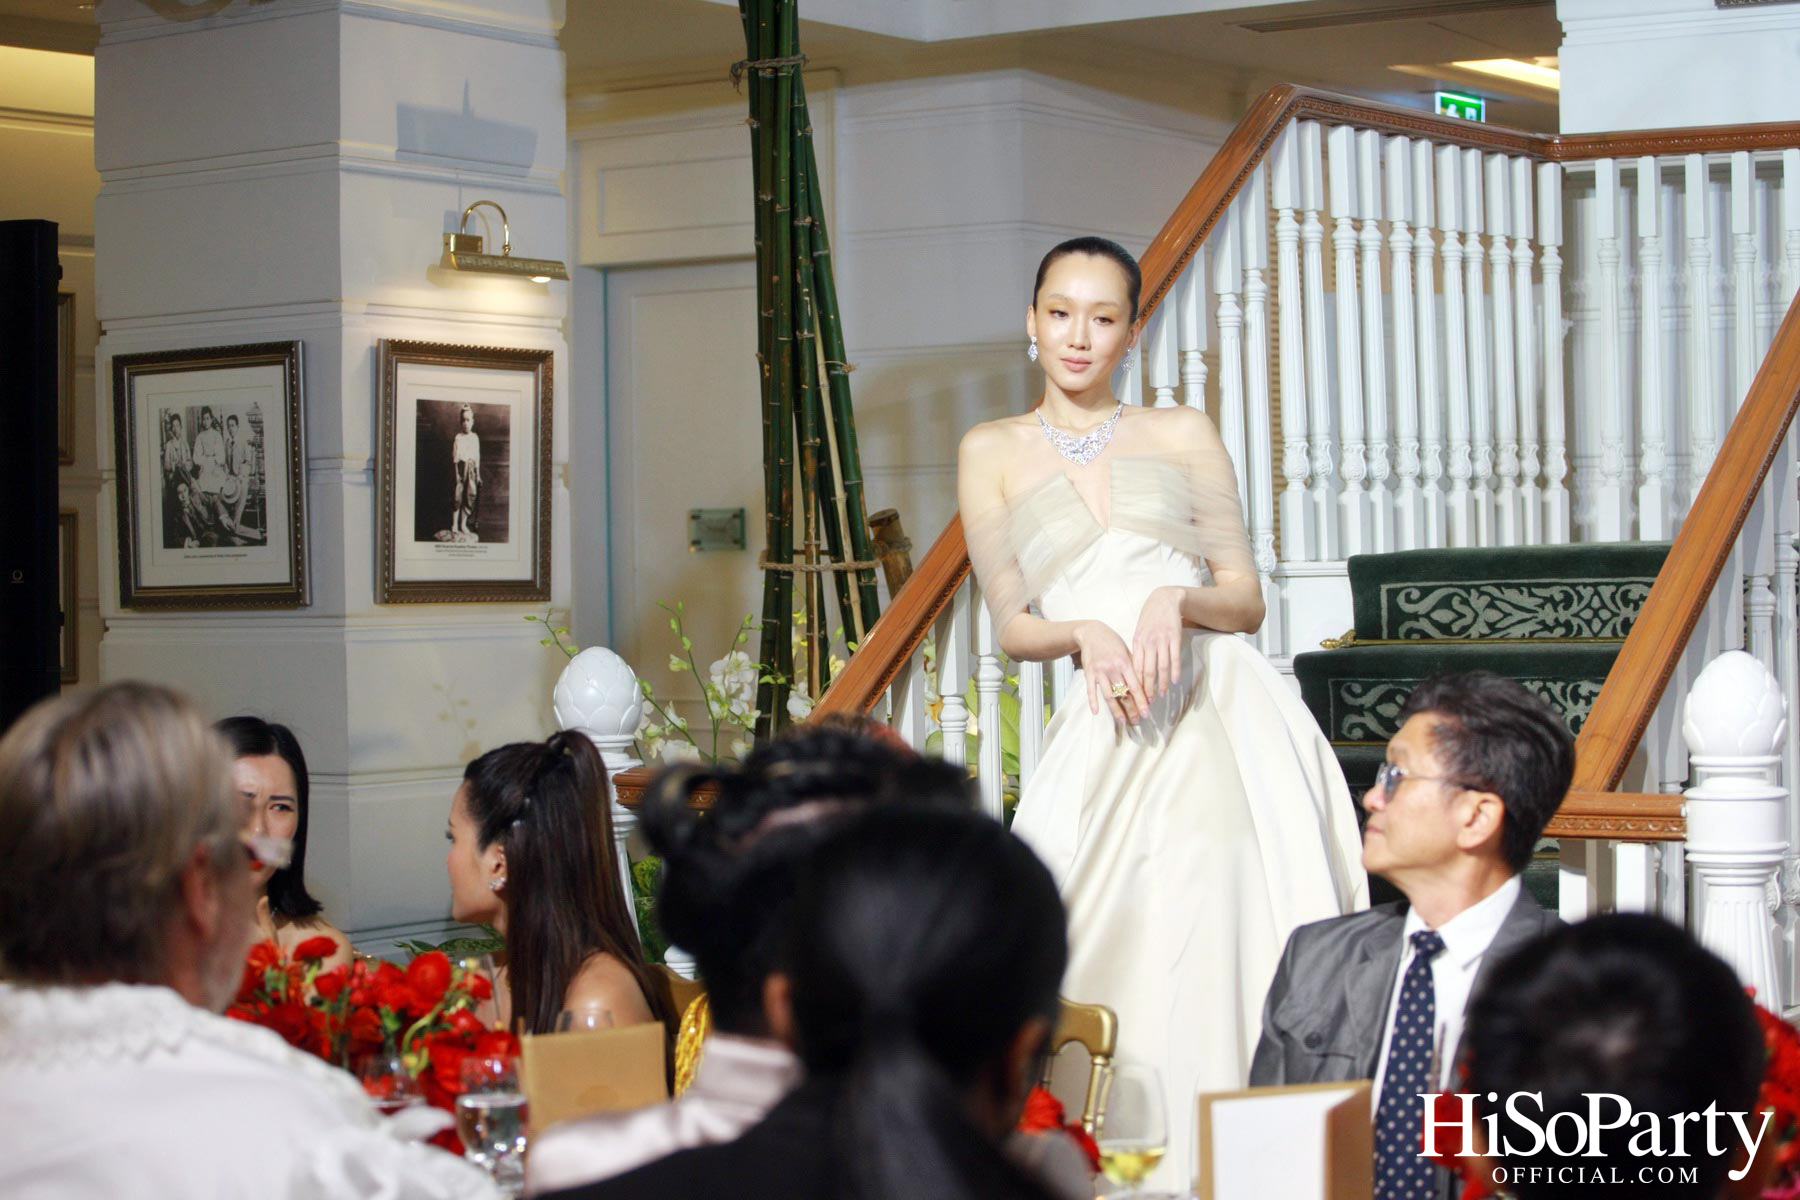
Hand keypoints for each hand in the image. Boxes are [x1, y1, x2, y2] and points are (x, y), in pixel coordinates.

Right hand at [1075, 621, 1146, 724]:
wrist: (1091, 632)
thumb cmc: (1112, 642)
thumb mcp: (1127, 650)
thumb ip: (1134, 667)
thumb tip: (1144, 686)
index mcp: (1125, 662)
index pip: (1136, 686)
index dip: (1142, 701)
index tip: (1147, 712)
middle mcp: (1113, 668)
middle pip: (1124, 693)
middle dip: (1132, 709)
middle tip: (1137, 721)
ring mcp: (1100, 671)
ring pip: (1109, 695)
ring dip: (1116, 709)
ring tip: (1123, 721)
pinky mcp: (1089, 672)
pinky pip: (1091, 689)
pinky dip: (1093, 701)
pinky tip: (1096, 712)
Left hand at [1131, 586, 1184, 702]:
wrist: (1164, 599)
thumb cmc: (1150, 618)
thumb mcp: (1139, 632)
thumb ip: (1138, 650)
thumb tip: (1135, 670)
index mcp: (1137, 642)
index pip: (1135, 668)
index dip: (1136, 684)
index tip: (1136, 696)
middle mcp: (1149, 642)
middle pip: (1147, 670)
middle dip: (1147, 688)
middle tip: (1147, 702)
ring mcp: (1162, 640)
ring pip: (1162, 666)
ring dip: (1161, 683)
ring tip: (1161, 695)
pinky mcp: (1175, 637)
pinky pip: (1175, 658)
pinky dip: (1175, 671)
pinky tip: (1174, 681)